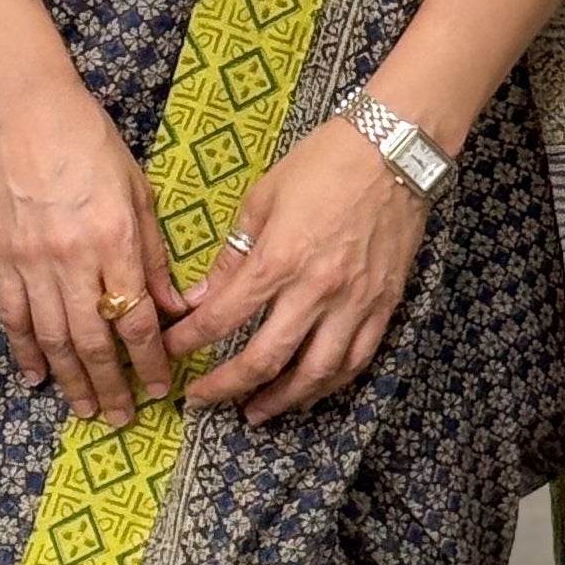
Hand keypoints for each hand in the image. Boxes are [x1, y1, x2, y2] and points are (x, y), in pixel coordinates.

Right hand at [0, 58, 187, 425]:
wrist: (24, 107)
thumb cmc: (89, 139)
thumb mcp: (137, 191)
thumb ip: (153, 254)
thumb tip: (172, 307)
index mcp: (114, 241)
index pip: (136, 320)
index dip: (149, 363)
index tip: (160, 389)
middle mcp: (72, 260)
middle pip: (93, 341)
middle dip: (111, 386)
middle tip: (122, 418)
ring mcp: (32, 261)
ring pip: (52, 338)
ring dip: (71, 381)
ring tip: (85, 410)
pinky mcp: (1, 256)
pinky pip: (14, 316)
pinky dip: (24, 351)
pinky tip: (36, 377)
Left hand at [179, 116, 427, 422]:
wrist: (395, 151)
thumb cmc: (323, 164)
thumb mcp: (263, 199)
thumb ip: (233, 256)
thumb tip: (203, 298)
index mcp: (278, 260)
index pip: (223, 318)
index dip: (190, 342)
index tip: (169, 353)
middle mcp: (316, 291)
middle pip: (265, 359)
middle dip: (226, 387)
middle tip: (201, 402)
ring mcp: (354, 303)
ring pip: (315, 373)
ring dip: (280, 400)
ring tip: (255, 413)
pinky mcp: (384, 307)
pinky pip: (356, 361)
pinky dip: (329, 385)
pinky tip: (308, 392)